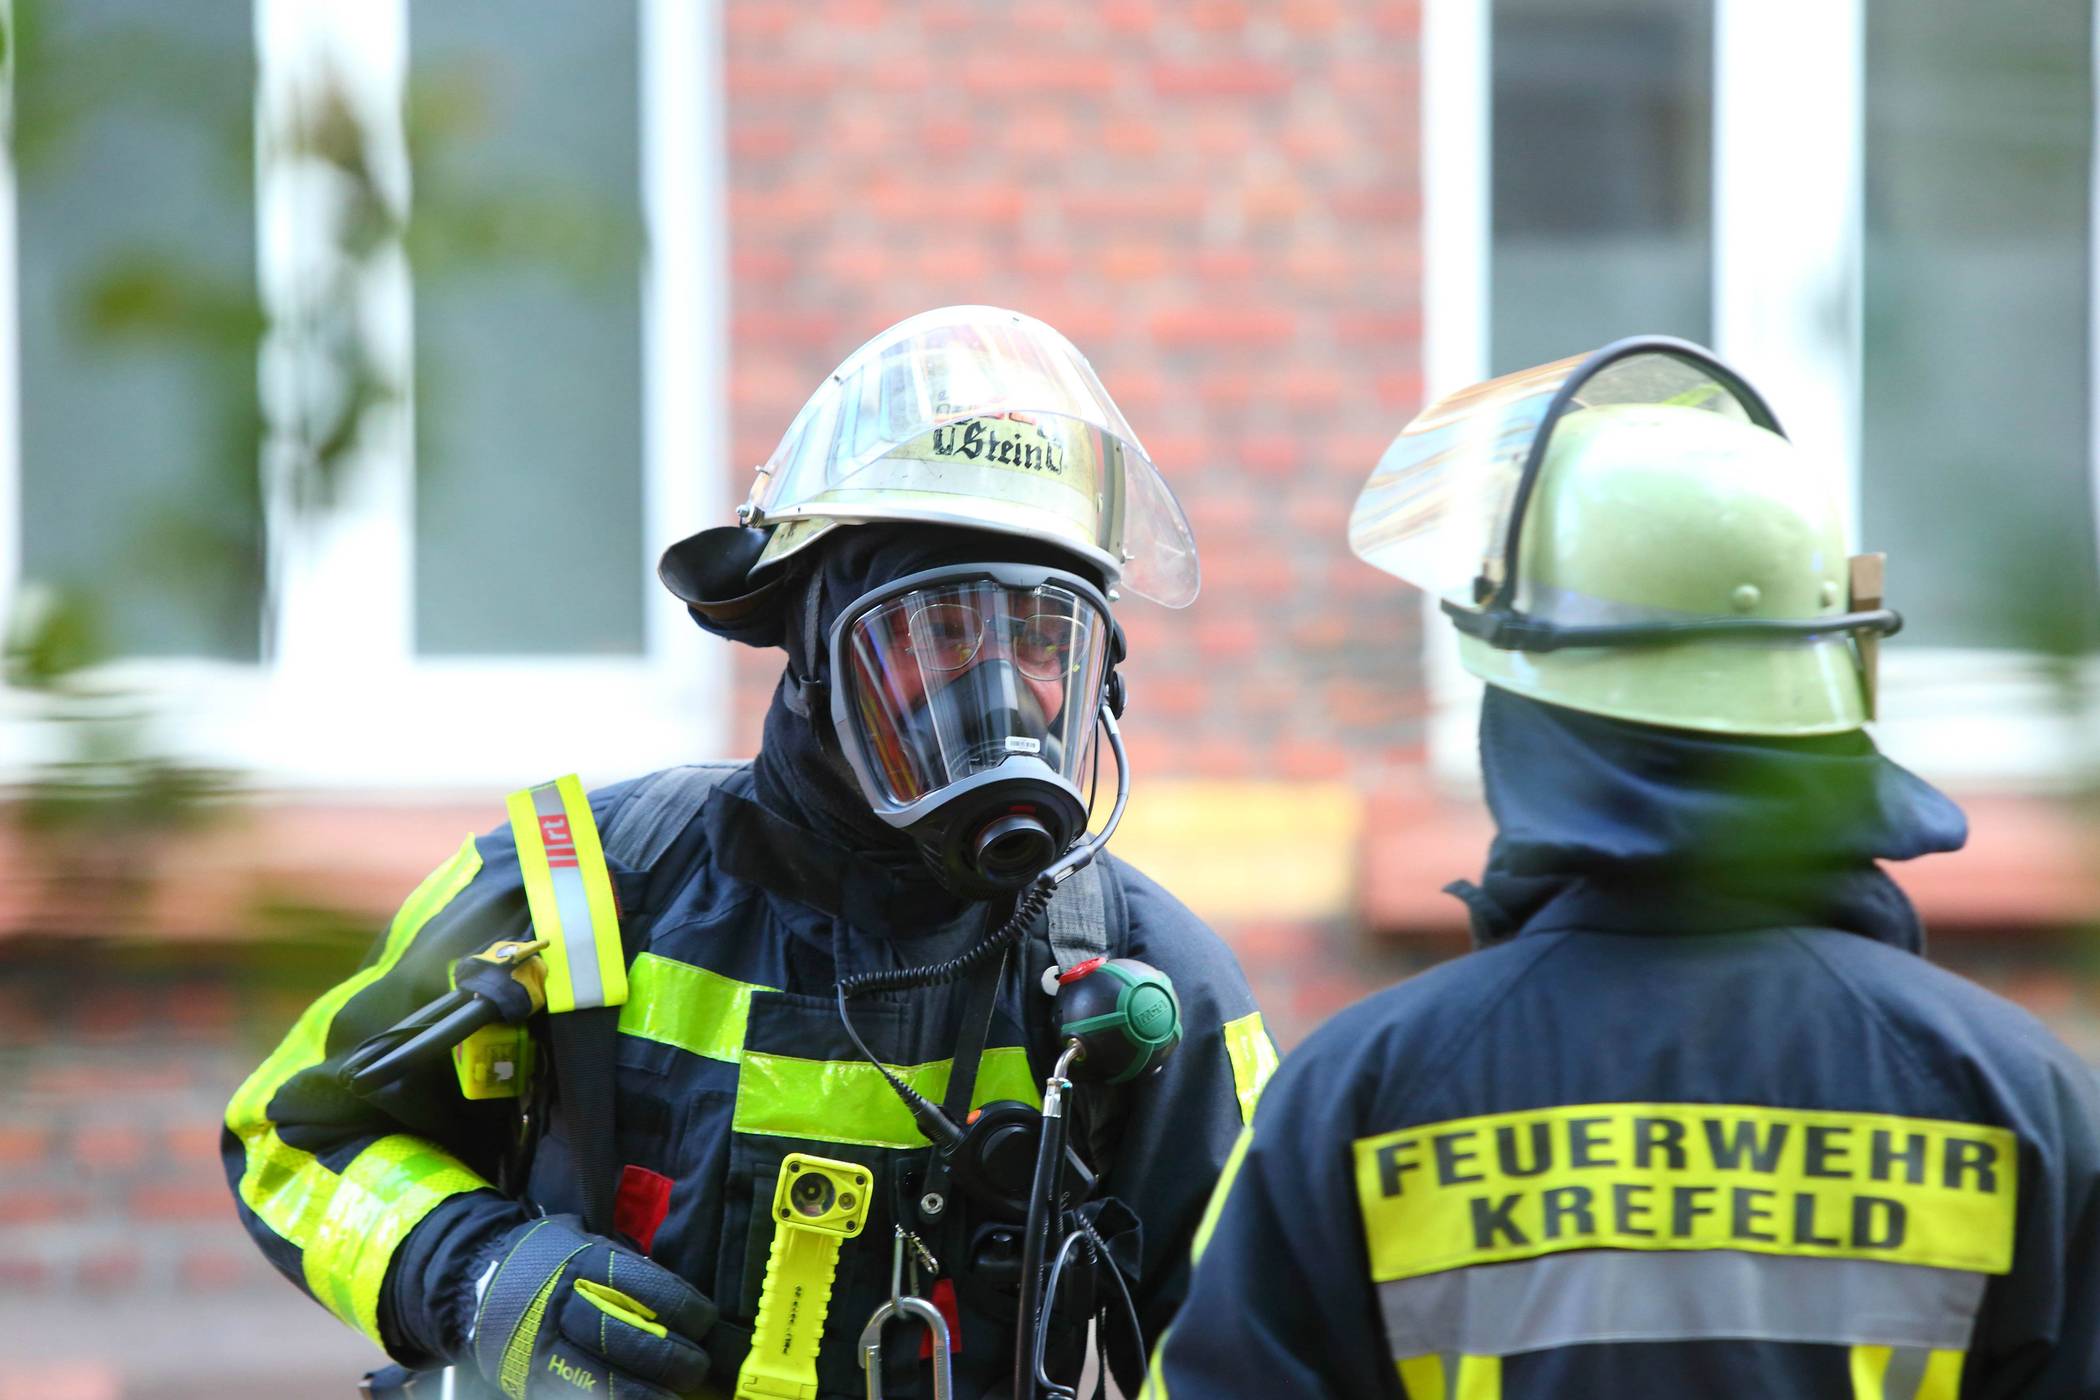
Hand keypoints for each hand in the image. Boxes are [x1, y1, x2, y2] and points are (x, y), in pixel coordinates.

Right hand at [467, 1216, 714, 1398]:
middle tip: (697, 1366)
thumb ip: (626, 1267)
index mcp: (583, 1265)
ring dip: (646, 1395)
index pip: (645, 1289)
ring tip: (673, 1398)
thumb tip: (680, 1298)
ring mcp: (545, 1351)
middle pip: (629, 1341)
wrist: (474, 1285)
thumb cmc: (545, 1260)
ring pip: (604, 1383)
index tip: (704, 1320)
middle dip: (673, 1360)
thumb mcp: (583, 1240)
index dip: (684, 1308)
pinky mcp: (533, 1383)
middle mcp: (563, 1308)